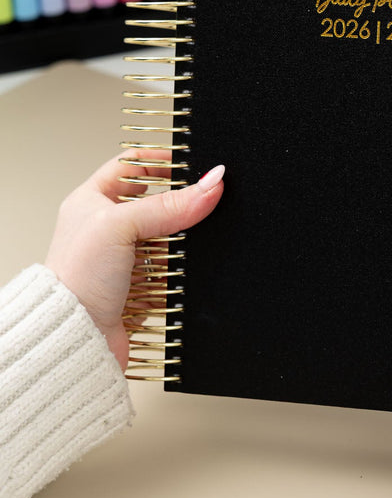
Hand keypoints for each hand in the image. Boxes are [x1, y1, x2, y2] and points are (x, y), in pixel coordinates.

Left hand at [44, 151, 223, 369]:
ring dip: (179, 243)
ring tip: (182, 246)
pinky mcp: (141, 284)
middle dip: (177, 207)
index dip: (160, 161)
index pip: (132, 166)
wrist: (76, 336)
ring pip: (169, 237)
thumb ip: (170, 204)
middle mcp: (107, 227)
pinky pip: (173, 269)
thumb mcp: (121, 226)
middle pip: (157, 203)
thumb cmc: (74, 278)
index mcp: (92, 201)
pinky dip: (180, 271)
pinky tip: (179, 272)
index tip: (189, 163)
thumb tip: (211, 184)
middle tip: (196, 205)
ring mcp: (125, 257)